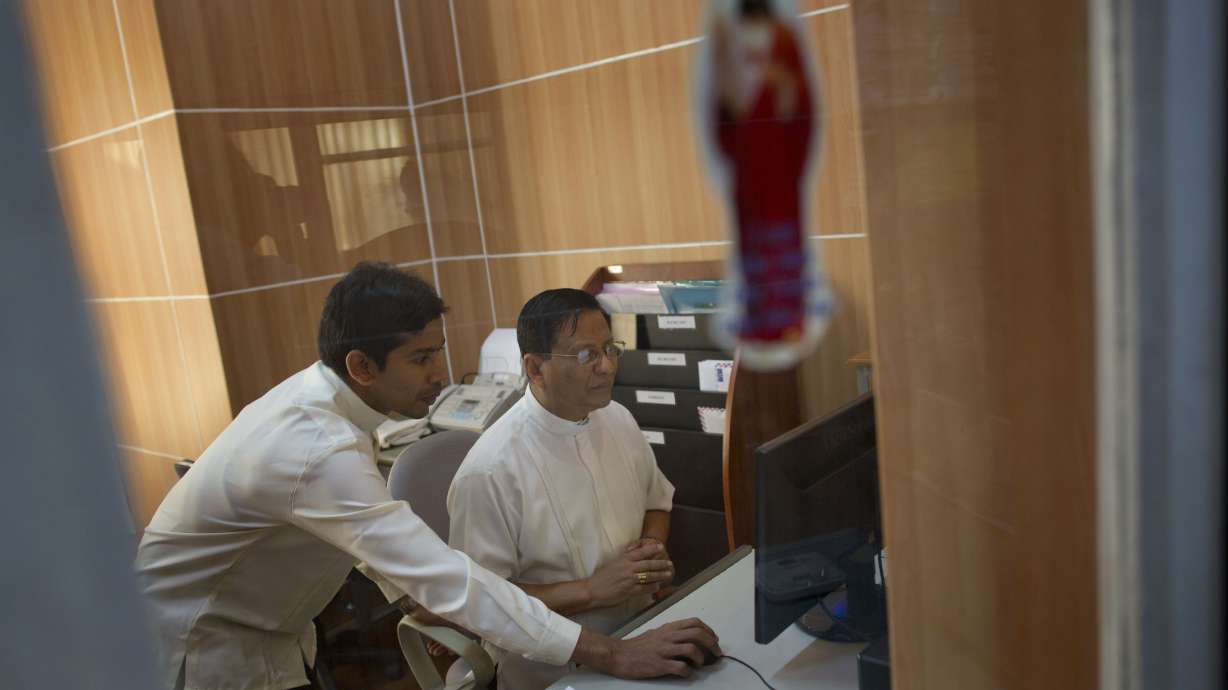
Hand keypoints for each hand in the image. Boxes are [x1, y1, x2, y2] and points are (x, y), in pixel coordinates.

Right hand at [573, 618, 721, 678]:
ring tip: (700, 664)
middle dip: (712, 643)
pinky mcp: (659, 665)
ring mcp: (664, 650)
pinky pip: (681, 667)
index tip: (714, 639)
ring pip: (691, 648)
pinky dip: (688, 672)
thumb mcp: (656, 633)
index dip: (708, 630)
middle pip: (697, 633)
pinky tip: (686, 673)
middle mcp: (668, 636)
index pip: (694, 622)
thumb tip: (689, 640)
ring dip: (701, 658)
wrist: (618, 654)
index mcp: (668, 628)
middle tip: (717, 653)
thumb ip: (672, 635)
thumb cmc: (637, 646)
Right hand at [584, 541, 672, 608]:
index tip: (660, 547)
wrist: (593, 590)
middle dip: (660, 564)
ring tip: (668, 574)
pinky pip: (645, 588)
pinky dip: (652, 587)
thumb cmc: (601, 577)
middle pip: (648, 564)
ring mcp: (629, 580)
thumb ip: (624, 558)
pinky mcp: (629, 591)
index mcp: (623, 559)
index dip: (652, 549)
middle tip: (669, 563)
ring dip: (660, 575)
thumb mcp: (613, 563)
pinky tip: (657, 587)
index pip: (641, 552)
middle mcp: (628, 568)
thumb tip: (634, 553)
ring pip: (649, 576)